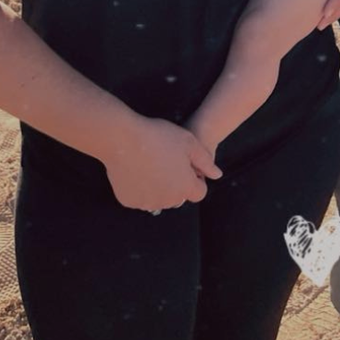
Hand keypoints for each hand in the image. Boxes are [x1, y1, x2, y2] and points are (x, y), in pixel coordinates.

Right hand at [102, 114, 221, 211]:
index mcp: (185, 187)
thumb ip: (205, 161)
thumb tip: (217, 175)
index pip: (199, 192)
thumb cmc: (159, 137)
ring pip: (159, 198)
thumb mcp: (189, 142)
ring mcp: (146, 202)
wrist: (122, 139)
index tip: (185, 164)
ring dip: (159, 187)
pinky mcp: (128, 201)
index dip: (195, 178)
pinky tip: (137, 170)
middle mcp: (167, 200)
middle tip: (167, 161)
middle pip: (179, 196)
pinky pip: (140, 197)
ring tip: (151, 163)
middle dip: (177, 183)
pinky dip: (140, 188)